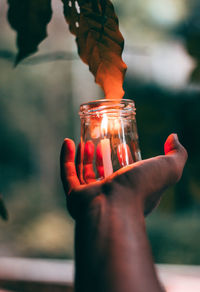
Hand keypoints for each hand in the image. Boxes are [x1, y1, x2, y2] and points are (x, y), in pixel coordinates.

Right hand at [60, 134, 186, 218]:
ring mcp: (91, 197)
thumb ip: (177, 153)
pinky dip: (66, 158)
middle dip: (100, 158)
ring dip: (84, 157)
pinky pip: (67, 174)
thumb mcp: (168, 167)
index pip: (125, 174)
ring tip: (85, 141)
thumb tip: (174, 137)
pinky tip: (67, 142)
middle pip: (102, 174)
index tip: (121, 145)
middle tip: (100, 142)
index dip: (122, 158)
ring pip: (84, 175)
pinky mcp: (74, 196)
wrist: (115, 206)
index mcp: (131, 192)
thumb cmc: (141, 188)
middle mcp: (111, 197)